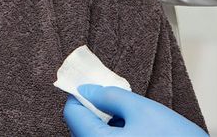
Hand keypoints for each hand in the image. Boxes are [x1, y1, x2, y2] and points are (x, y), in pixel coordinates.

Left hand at [63, 85, 206, 135]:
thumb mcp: (143, 109)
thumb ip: (111, 96)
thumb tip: (88, 90)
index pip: (73, 114)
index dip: (81, 95)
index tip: (90, 86)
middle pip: (82, 128)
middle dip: (95, 111)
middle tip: (115, 100)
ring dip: (105, 125)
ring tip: (131, 119)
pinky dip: (114, 136)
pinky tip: (135, 132)